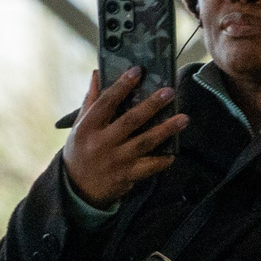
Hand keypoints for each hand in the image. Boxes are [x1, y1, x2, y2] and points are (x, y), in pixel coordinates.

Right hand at [61, 68, 186, 207]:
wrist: (76, 189)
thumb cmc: (79, 151)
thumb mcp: (79, 126)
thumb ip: (90, 100)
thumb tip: (97, 73)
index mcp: (87, 128)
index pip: (106, 102)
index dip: (121, 86)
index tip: (137, 71)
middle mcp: (101, 143)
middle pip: (130, 121)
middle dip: (151, 106)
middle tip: (169, 92)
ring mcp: (115, 160)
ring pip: (144, 142)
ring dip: (165, 130)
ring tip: (183, 119)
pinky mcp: (126, 176)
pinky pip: (148, 167)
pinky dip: (162, 160)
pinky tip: (173, 153)